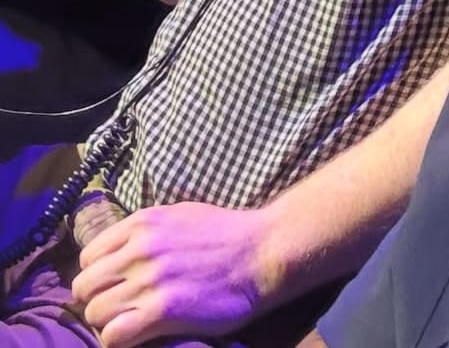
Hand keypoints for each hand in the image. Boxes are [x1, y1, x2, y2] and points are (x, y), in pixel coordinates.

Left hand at [73, 203, 275, 347]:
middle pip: (85, 287)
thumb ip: (145, 231)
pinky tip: (138, 336)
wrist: (261, 254)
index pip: (87, 257)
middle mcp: (141, 248)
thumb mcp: (179, 215)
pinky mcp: (163, 310)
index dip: (97, 276)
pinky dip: (119, 340)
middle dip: (96, 302)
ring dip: (108, 323)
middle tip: (118, 310)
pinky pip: (114, 336)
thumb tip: (115, 254)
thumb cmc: (225, 235)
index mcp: (142, 223)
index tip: (112, 287)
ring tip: (130, 324)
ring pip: (95, 314)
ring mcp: (151, 280)